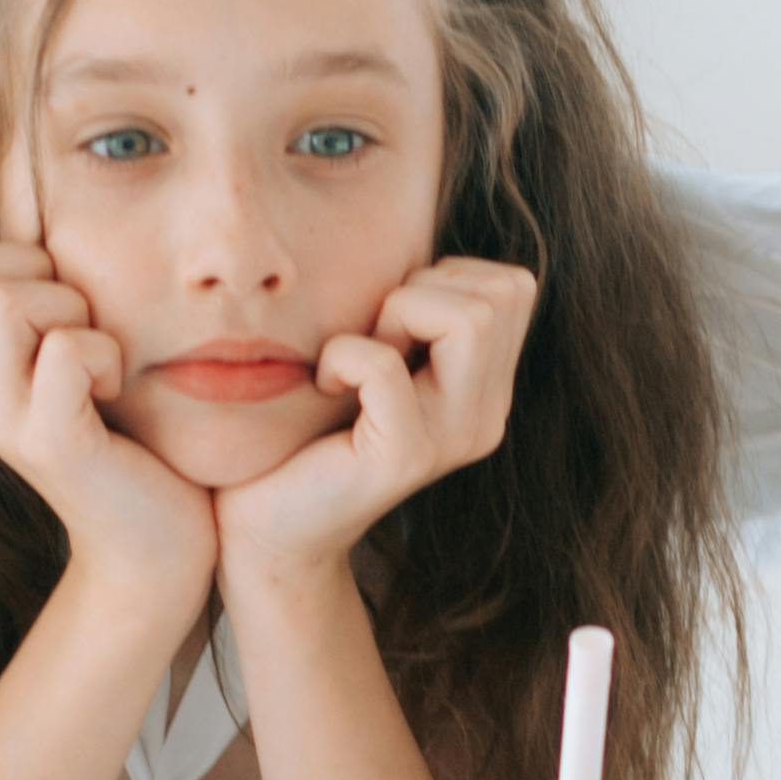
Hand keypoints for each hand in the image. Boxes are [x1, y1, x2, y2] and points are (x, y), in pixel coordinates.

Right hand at [0, 242, 216, 622]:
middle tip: (86, 334)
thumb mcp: (73, 361)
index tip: (67, 312)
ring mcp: (1, 421)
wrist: (156, 548)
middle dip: (41, 279)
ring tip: (101, 364)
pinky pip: (66, 348)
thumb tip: (39, 211)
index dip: (16, 259)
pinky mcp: (50, 443)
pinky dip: (106, 354)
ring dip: (74, 314)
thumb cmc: (131, 440)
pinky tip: (117, 392)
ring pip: (4, 299)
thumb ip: (44, 303)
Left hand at [212, 259, 538, 597]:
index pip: (513, 284)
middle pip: (502, 292)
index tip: (390, 323)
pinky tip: (323, 384)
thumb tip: (418, 251)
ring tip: (355, 359)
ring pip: (468, 317)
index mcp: (487, 389)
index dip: (445, 278)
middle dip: (424, 290)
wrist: (267, 528)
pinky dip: (344, 354)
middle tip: (373, 338)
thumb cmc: (305, 431)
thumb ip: (412, 314)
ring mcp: (452, 439)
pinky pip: (386, 364)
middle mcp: (485, 416)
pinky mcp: (406, 457)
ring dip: (394, 314)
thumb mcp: (376, 357)